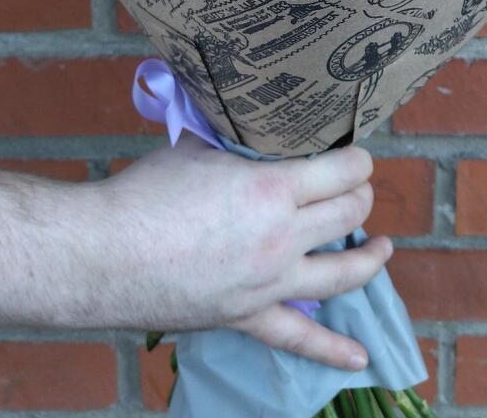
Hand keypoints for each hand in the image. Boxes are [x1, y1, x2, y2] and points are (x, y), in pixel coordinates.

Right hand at [74, 135, 391, 368]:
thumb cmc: (146, 192)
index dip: (358, 160)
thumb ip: (233, 141)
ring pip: (341, 273)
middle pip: (347, 214)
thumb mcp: (196, 148)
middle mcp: (283, 236)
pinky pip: (298, 338)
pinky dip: (332, 351)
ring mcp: (270, 283)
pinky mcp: (248, 316)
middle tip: (355, 186)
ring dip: (369, 257)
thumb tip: (248, 127)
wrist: (103, 254)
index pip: (341, 171)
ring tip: (384, 246)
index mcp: (273, 188)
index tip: (356, 155)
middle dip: (359, 196)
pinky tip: (360, 359)